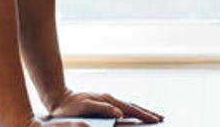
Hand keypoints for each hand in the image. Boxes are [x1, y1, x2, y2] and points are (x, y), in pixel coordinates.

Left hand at [46, 88, 163, 122]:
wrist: (58, 98)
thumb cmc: (70, 106)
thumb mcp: (84, 107)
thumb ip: (102, 109)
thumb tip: (121, 113)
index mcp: (107, 100)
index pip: (130, 109)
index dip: (143, 116)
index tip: (156, 120)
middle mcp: (109, 99)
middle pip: (133, 106)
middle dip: (147, 113)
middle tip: (162, 119)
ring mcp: (107, 100)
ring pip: (129, 106)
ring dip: (142, 111)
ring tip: (154, 117)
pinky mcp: (104, 104)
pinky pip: (123, 108)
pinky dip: (133, 111)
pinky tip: (137, 115)